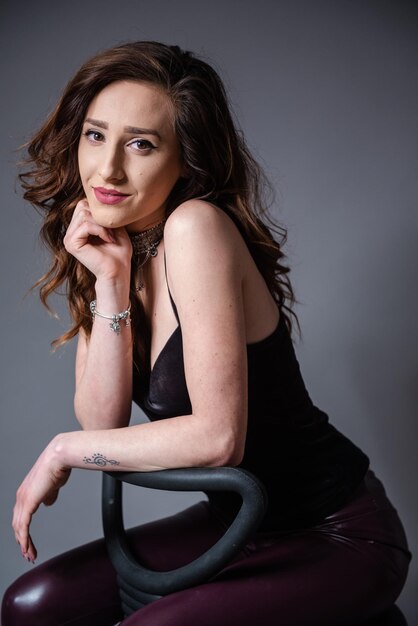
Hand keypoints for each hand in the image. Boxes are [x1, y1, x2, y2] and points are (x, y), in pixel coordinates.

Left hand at [12, 438, 70, 562]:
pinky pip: (23, 526)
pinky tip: (27, 548)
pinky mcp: (27, 503)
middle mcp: (21, 497)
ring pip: (19, 528)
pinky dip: (24, 539)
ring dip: (24, 544)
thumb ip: (49, 495)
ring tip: (30, 555)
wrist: (58, 457)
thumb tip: (48, 503)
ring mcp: (22, 499)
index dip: (24, 531)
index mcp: (26, 492)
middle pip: (17, 525)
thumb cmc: (59, 467)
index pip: (21, 516)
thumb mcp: (53, 485)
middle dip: (22, 541)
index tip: (29, 543)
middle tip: (28, 554)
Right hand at [63, 199, 131, 280]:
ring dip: (102, 225)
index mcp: (78, 228)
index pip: (83, 204)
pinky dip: (100, 230)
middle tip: (112, 232)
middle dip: (100, 217)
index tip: (113, 227)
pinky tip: (108, 240)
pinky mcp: (71, 244)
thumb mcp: (114, 227)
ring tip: (111, 237)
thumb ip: (104, 214)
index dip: (100, 212)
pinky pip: (85, 225)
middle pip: (82, 206)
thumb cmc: (119, 253)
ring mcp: (69, 238)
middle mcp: (70, 232)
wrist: (118, 271)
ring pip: (84, 214)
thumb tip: (98, 197)